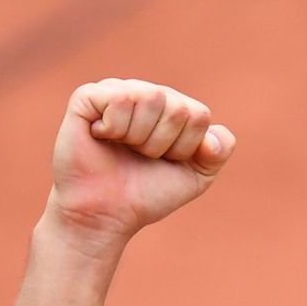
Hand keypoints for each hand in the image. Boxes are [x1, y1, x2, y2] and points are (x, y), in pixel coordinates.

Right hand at [44, 78, 235, 245]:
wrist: (105, 214)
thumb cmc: (146, 193)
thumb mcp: (195, 177)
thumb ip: (218, 152)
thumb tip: (211, 136)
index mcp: (172, 108)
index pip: (199, 115)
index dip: (185, 148)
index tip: (164, 161)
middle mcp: (146, 94)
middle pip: (177, 108)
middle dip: (162, 144)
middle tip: (140, 157)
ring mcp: (117, 91)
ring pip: (151, 97)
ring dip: (139, 137)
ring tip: (122, 147)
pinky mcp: (88, 96)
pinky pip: (121, 98)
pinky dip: (115, 127)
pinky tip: (101, 136)